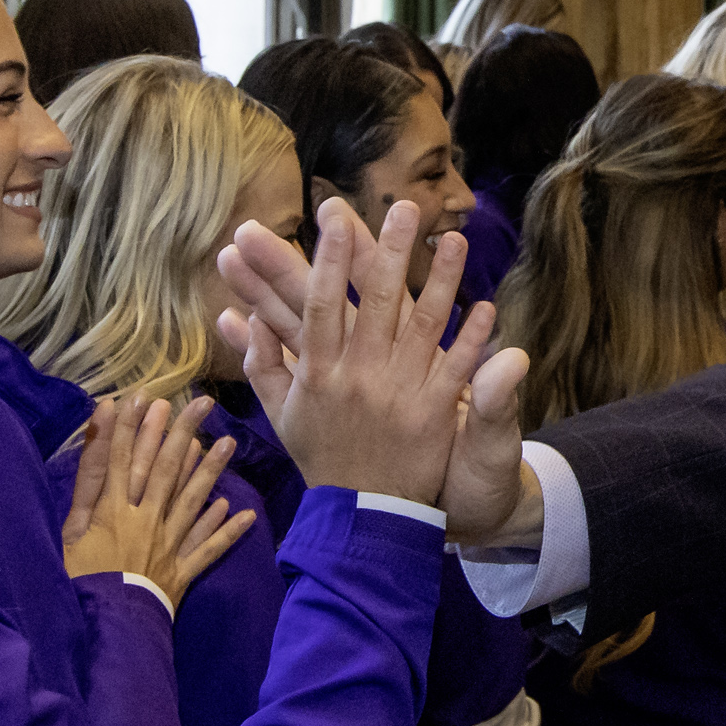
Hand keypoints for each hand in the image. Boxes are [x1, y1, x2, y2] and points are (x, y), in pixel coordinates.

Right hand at [61, 396, 251, 595]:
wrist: (104, 628)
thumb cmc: (77, 579)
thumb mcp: (70, 529)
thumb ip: (86, 480)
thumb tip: (95, 436)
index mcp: (115, 510)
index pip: (125, 458)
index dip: (134, 427)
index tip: (145, 397)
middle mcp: (147, 520)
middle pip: (167, 470)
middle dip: (183, 434)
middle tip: (202, 404)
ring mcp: (169, 546)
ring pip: (194, 502)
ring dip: (212, 472)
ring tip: (229, 443)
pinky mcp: (182, 572)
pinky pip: (208, 550)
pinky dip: (226, 532)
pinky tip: (243, 513)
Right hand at [215, 198, 506, 503]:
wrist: (365, 520)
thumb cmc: (323, 459)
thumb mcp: (282, 417)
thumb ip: (262, 367)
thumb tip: (239, 319)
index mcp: (318, 374)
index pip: (321, 304)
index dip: (328, 259)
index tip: (336, 216)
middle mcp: (358, 378)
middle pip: (375, 304)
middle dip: (389, 251)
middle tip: (404, 206)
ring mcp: (399, 395)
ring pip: (423, 327)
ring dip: (441, 281)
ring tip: (454, 240)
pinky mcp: (434, 416)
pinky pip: (456, 371)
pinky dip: (472, 340)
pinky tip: (485, 306)